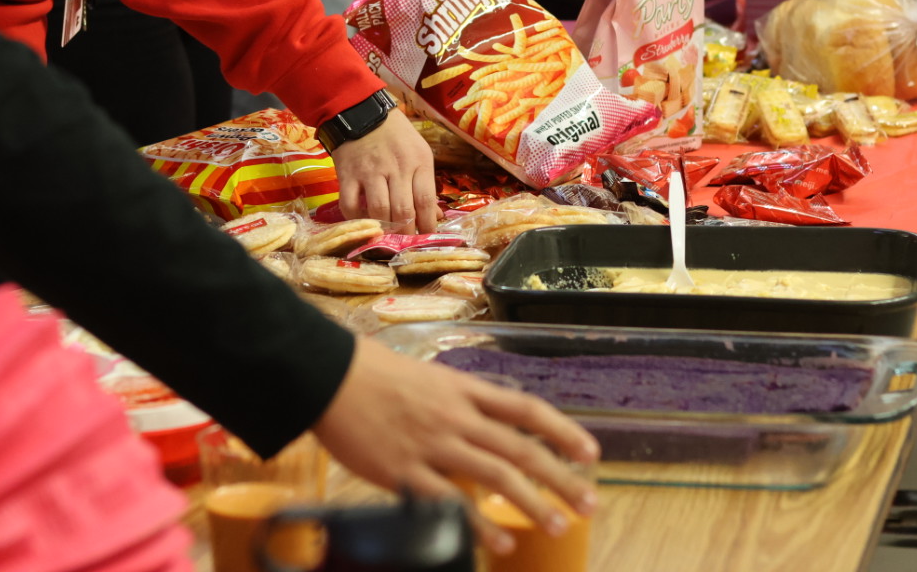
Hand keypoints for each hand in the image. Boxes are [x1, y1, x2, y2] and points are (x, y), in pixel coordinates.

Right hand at [313, 337, 599, 554]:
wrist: (326, 375)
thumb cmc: (371, 373)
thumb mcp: (426, 378)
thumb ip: (456, 403)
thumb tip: (482, 424)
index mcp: (463, 390)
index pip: (525, 409)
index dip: (562, 431)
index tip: (590, 453)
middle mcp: (456, 416)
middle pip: (521, 448)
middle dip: (560, 478)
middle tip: (590, 503)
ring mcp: (432, 444)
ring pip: (496, 474)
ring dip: (533, 502)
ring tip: (559, 526)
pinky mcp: (403, 471)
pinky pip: (449, 502)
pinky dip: (479, 525)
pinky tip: (500, 543)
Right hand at [330, 111, 438, 230]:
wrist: (361, 110)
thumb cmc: (396, 134)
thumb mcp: (419, 152)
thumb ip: (426, 184)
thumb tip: (435, 216)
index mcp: (418, 161)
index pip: (425, 200)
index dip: (427, 225)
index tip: (427, 238)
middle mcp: (396, 167)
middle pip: (403, 210)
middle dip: (407, 233)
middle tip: (406, 242)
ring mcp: (370, 172)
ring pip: (379, 210)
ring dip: (385, 229)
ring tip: (388, 237)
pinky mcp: (347, 175)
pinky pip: (350, 205)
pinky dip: (357, 219)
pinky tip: (364, 221)